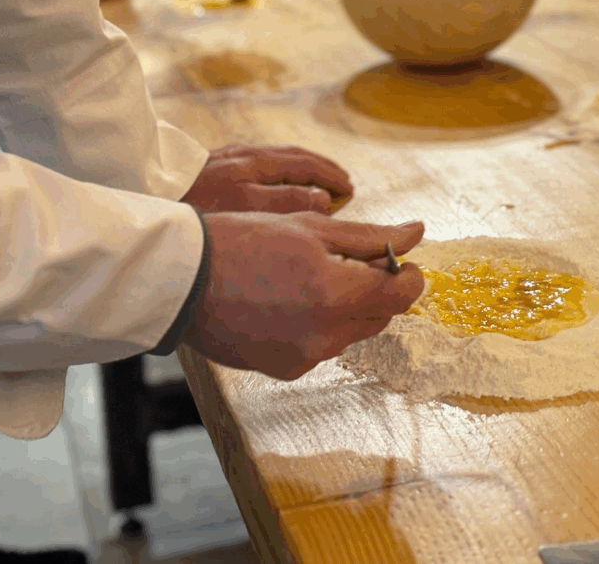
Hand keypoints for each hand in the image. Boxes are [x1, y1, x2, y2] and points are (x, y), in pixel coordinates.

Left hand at [181, 144, 353, 214]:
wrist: (147, 190)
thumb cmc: (197, 203)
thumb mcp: (247, 204)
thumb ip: (287, 199)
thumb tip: (321, 196)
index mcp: (259, 161)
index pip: (307, 165)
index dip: (331, 177)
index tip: (349, 189)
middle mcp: (247, 154)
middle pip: (295, 155)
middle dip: (322, 167)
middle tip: (342, 181)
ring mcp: (231, 157)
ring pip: (278, 157)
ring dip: (304, 167)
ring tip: (317, 180)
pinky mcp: (215, 164)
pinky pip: (261, 161)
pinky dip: (282, 169)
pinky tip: (277, 181)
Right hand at [185, 213, 424, 377]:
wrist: (182, 279)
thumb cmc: (243, 242)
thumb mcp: (311, 228)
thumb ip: (370, 236)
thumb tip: (416, 232)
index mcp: (338, 294)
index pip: (403, 295)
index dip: (409, 276)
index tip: (401, 262)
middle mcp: (327, 335)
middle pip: (380, 315)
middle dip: (376, 289)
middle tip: (352, 261)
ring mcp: (306, 358)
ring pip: (352, 332)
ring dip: (348, 307)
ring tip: (312, 278)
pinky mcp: (286, 371)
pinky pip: (322, 347)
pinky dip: (319, 325)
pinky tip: (290, 302)